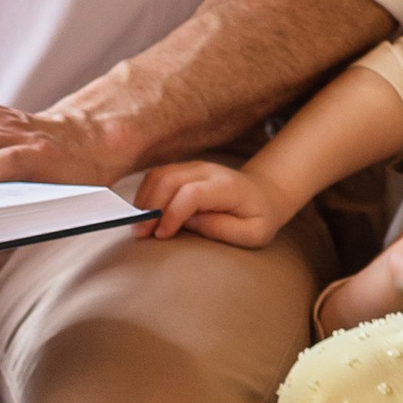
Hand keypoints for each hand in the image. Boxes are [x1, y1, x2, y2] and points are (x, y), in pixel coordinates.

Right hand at [139, 157, 284, 245]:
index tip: (162, 235)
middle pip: (169, 180)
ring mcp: (194, 167)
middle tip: (141, 234)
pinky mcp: (184, 170)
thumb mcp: (253, 234)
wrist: (263, 195)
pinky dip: (145, 194)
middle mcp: (208, 171)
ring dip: (144, 200)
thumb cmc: (258, 218)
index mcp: (227, 187)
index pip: (191, 193)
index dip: (172, 213)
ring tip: (139, 226)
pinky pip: (157, 176)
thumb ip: (223, 229)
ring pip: (159, 175)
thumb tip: (190, 221)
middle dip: (151, 208)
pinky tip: (144, 215)